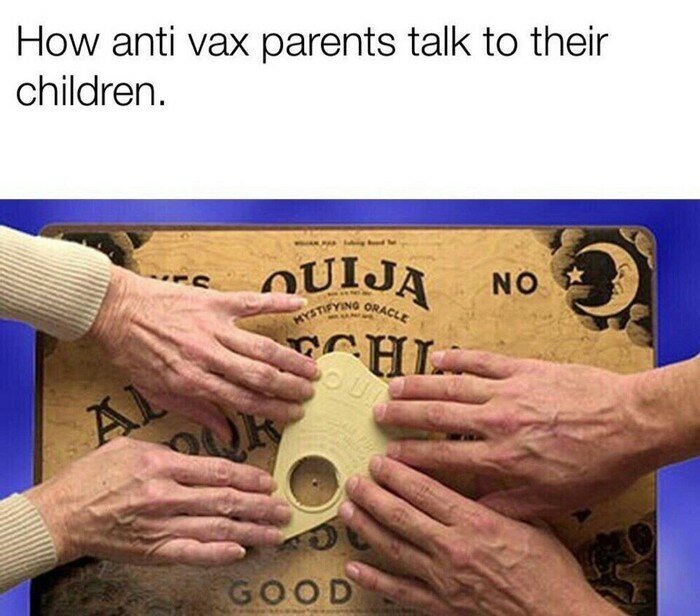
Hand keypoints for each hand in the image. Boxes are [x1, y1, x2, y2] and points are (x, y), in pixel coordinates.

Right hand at [25, 438, 290, 566]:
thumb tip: (202, 454)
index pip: (218, 471)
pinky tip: (240, 553)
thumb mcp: (130, 445)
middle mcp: (166, 496)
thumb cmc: (94, 475)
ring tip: (275, 533)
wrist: (60, 514)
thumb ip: (169, 450)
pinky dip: (217, 555)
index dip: (249, 477)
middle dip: (260, 506)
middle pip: (225, 501)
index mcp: (162, 465)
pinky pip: (190, 554)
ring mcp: (160, 526)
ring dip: (250, 532)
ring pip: (216, 529)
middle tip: (284, 510)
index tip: (268, 482)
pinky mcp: (152, 551)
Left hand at [89, 266, 319, 439]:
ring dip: (291, 359)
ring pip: (262, 346)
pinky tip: (299, 302)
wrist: (114, 310)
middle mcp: (207, 355)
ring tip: (313, 368)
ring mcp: (213, 326)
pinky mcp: (214, 301)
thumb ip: (196, 413)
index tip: (294, 414)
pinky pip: (252, 301)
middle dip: (290, 387)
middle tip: (310, 393)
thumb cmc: (133, 353)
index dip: (274, 409)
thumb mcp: (157, 393)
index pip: (244, 401)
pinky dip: (277, 301)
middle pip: (260, 376)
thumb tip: (227, 435)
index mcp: (193, 381)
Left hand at [340, 457, 620, 615]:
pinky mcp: (442, 605)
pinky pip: (400, 591)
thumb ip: (499, 498)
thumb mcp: (531, 522)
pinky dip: (374, 580)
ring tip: (346, 510)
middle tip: (354, 480)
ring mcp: (443, 578)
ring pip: (393, 548)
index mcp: (474, 522)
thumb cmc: (551, 571)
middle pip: (401, 515)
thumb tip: (477, 472)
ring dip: (366, 527)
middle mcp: (452, 547)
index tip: (380, 461)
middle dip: (373, 495)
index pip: (424, 491)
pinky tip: (354, 568)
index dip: (397, 474)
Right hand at [375, 349, 663, 518]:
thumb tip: (476, 506)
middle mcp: (496, 422)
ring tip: (393, 386)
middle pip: (436, 417)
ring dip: (419, 386)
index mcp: (501, 458)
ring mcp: (507, 391)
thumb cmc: (596, 465)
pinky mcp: (523, 369)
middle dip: (402, 416)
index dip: (409, 457)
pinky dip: (457, 359)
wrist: (630, 423)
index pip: (441, 458)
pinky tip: (437, 358)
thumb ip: (509, 502)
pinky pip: (482, 361)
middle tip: (378, 414)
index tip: (388, 456)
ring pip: (451, 386)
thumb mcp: (553, 500)